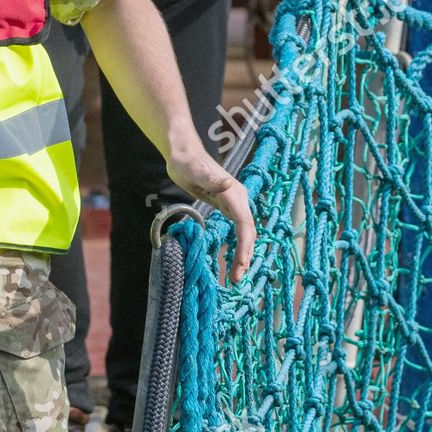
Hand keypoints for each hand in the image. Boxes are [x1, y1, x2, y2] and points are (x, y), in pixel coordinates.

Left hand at [164, 143, 256, 283]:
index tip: (240, 266)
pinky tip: (235, 257)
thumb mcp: (194, 170)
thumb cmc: (186, 161)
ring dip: (244, 253)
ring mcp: (235, 201)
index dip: (244, 246)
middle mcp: (238, 198)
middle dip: (245, 256)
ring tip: (236, 274)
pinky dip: (239, 245)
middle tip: (236, 279)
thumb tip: (228, 185)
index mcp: (233, 193)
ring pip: (246, 232)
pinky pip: (238, 228)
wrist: (183, 152)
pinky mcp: (228, 205)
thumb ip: (211, 178)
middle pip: (248, 232)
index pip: (245, 224)